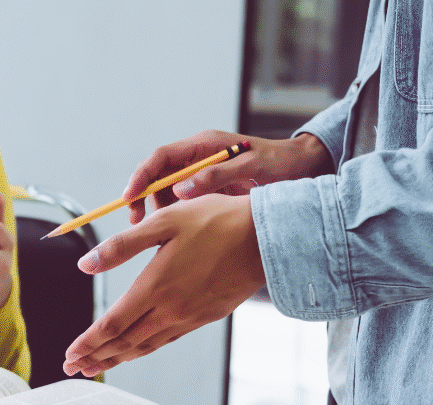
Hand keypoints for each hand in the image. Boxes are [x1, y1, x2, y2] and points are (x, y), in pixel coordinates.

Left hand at [63, 194, 264, 376]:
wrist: (268, 237)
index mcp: (156, 287)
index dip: (88, 343)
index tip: (70, 355)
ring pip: (146, 346)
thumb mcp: (164, 222)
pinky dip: (145, 349)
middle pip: (125, 343)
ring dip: (117, 358)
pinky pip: (167, 339)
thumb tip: (85, 264)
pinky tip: (137, 348)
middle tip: (73, 369)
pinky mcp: (206, 316)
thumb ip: (122, 246)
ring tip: (96, 366)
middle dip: (95, 357)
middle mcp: (171, 309)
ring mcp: (190, 317)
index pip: (112, 325)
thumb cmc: (217, 220)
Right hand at [123, 130, 332, 223]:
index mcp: (204, 145)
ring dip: (157, 209)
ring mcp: (202, 175)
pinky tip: (175, 231)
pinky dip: (174, 216)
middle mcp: (198, 158)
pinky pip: (182, 202)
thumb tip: (180, 191)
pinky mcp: (208, 190)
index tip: (131, 197)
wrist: (302, 169)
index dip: (142, 176)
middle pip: (158, 175)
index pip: (161, 157)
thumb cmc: (280, 163)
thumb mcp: (251, 167)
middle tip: (136, 222)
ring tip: (156, 230)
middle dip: (143, 196)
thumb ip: (216, 176)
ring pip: (166, 191)